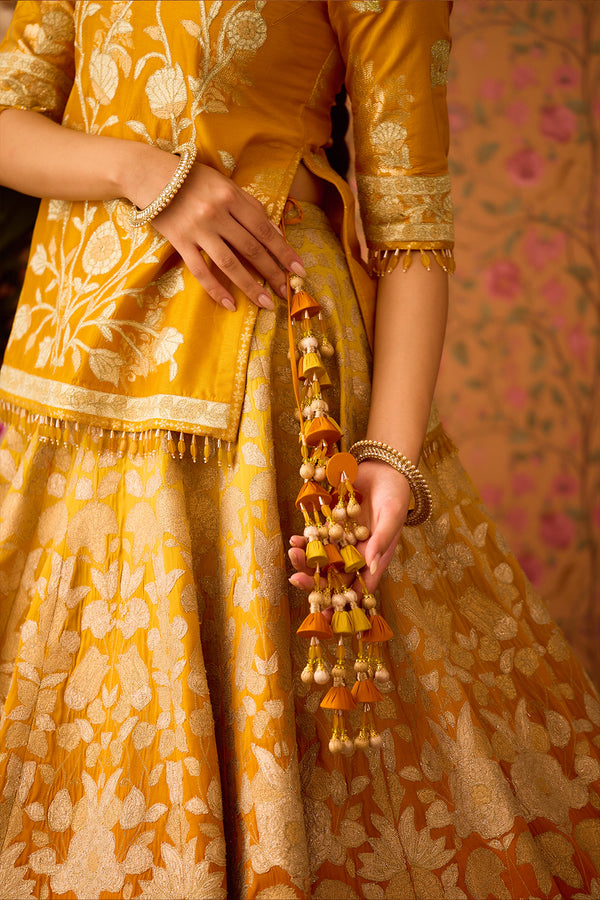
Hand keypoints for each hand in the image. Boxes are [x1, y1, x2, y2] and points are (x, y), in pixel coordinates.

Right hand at [132, 153, 305, 310]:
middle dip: (272, 272)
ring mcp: (197, 229)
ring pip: (230, 264)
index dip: (283, 251)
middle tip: (287, 291)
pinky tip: (230, 304)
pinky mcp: (180, 242)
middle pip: (251, 248)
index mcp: (231, 196)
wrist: (149, 174)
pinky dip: (216, 290)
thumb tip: (275, 231)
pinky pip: (201, 271)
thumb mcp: (224, 184)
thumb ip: (249, 206)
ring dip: (250, 286)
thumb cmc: (192, 179)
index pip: (264, 229)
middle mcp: (217, 213)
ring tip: (265, 303)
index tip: (299, 269)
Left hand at [288, 460, 410, 593]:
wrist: (384, 467)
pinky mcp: (331, 525)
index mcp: (375, 559)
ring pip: (321, 559)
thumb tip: (370, 566)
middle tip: (297, 579)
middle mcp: (357, 554)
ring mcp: (343, 540)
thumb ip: (381, 541)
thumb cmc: (395, 494)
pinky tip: (294, 539)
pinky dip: (304, 541)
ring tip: (294, 553)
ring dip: (305, 561)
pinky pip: (315, 539)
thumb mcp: (392, 516)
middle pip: (334, 576)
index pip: (358, 588)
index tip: (325, 613)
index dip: (342, 603)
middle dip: (314, 582)